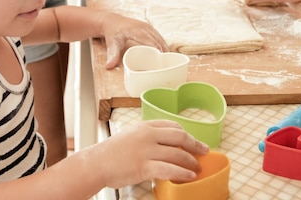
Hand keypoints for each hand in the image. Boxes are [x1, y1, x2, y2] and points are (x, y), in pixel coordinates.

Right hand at [88, 120, 208, 188]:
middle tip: (204, 151)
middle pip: (179, 136)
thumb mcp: (130, 136)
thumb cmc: (111, 153)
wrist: (96, 164)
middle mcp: (147, 135)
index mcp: (144, 126)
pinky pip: (169, 169)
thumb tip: (165, 144)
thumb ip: (147, 137)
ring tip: (197, 168)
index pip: (171, 125)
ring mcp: (146, 151)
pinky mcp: (144, 167)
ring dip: (191, 161)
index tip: (192, 141)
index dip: (185, 133)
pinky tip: (189, 176)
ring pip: (177, 154)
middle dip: (195, 144)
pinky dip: (182, 173)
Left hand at [101, 13, 167, 68]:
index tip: (162, 61)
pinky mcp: (150, 29)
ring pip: (161, 39)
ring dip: (165, 50)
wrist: (112, 21)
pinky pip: (160, 38)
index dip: (158, 51)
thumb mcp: (112, 43)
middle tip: (167, 66)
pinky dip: (163, 46)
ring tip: (168, 63)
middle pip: (159, 41)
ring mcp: (149, 27)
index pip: (151, 41)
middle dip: (164, 53)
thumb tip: (109, 66)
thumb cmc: (113, 32)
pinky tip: (165, 55)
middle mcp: (145, 28)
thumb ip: (112, 54)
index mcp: (137, 30)